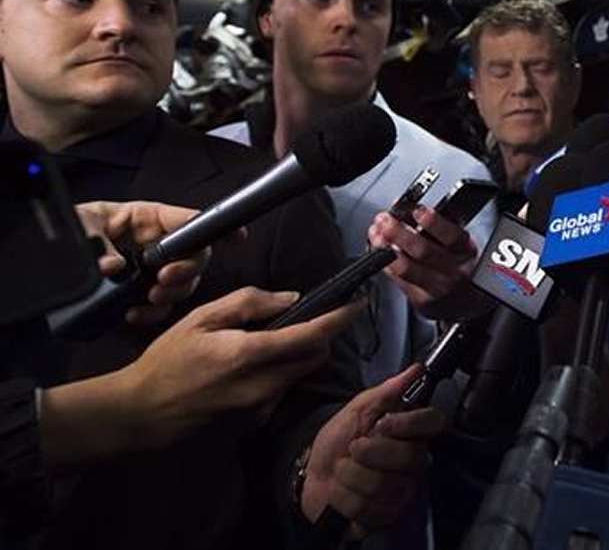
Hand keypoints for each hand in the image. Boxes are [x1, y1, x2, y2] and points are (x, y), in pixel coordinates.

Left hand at [74, 200, 243, 324]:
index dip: (216, 227)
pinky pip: (160, 305)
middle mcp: (154, 243)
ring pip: (181, 282)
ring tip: (150, 299)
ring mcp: (150, 269)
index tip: (236, 237)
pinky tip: (134, 314)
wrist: (42, 258)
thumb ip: (96, 243)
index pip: (189, 219)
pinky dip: (152, 313)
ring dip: (171, 294)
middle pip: (193, 256)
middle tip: (164, 280)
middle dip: (186, 271)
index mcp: (146, 218)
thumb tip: (112, 266)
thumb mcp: (79, 225)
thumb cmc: (68, 227)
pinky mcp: (139, 291)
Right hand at [118, 287, 362, 446]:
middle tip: (308, 316)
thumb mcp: (202, 318)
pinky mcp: (254, 419)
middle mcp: (263, 385)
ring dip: (299, 354)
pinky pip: (281, 389)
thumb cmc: (168, 360)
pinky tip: (252, 365)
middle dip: (320, 335)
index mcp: (250, 354)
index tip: (358, 303)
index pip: (310, 335)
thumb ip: (249, 303)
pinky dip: (280, 372)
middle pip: (314, 356)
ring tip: (272, 338)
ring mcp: (260, 406)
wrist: (141, 412)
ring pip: (299, 373)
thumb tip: (291, 299)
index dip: (339, 318)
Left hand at [301, 363, 444, 537]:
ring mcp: (400, 491)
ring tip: (345, 471)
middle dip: (369, 452)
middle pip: (408, 457)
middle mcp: (411, 463)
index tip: (384, 423)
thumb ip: (386, 390)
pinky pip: (368, 507)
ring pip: (383, 484)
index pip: (433, 422)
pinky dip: (344, 497)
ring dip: (351, 476)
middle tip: (354, 448)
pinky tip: (343, 492)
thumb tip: (415, 370)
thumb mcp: (356, 410)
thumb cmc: (336, 441)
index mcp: (409, 433)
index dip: (410, 423)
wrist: (311, 475)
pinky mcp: (384, 515)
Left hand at [367, 205, 484, 319]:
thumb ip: (438, 224)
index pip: (451, 235)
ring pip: (406, 268)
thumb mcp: (459, 243)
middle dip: (399, 232)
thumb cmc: (459, 267)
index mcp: (464, 250)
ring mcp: (436, 288)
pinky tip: (378, 253)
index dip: (432, 222)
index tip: (416, 211)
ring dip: (385, 248)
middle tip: (384, 220)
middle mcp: (453, 271)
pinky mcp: (421, 301)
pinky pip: (398, 280)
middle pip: (423, 250)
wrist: (467, 303)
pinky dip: (384, 264)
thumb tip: (406, 207)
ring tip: (376, 235)